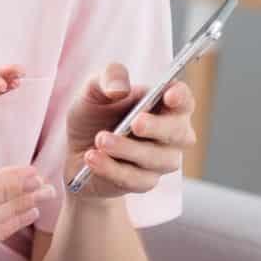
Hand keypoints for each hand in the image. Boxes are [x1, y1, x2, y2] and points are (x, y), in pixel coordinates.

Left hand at [64, 62, 196, 197]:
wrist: (76, 152)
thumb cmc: (94, 115)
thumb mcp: (93, 90)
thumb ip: (107, 79)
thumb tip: (119, 88)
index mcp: (163, 105)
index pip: (184, 100)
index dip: (181, 97)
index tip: (169, 95)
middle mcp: (170, 134)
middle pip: (179, 133)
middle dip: (157, 127)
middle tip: (135, 123)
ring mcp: (160, 160)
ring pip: (157, 159)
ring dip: (127, 149)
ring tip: (100, 140)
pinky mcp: (144, 182)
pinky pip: (135, 179)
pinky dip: (111, 168)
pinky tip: (92, 157)